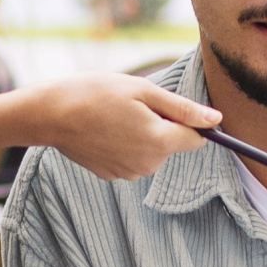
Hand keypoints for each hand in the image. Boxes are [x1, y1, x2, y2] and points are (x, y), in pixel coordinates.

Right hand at [0, 73, 220, 179]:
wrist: (51, 115)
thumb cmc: (96, 94)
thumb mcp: (143, 91)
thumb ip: (183, 109)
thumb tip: (216, 120)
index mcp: (160, 141)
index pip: (198, 139)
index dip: (192, 122)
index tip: (173, 107)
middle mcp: (149, 164)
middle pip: (172, 144)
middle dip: (162, 125)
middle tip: (133, 105)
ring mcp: (129, 173)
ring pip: (152, 152)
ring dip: (143, 135)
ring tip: (115, 116)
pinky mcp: (112, 175)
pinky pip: (132, 158)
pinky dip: (124, 144)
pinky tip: (104, 130)